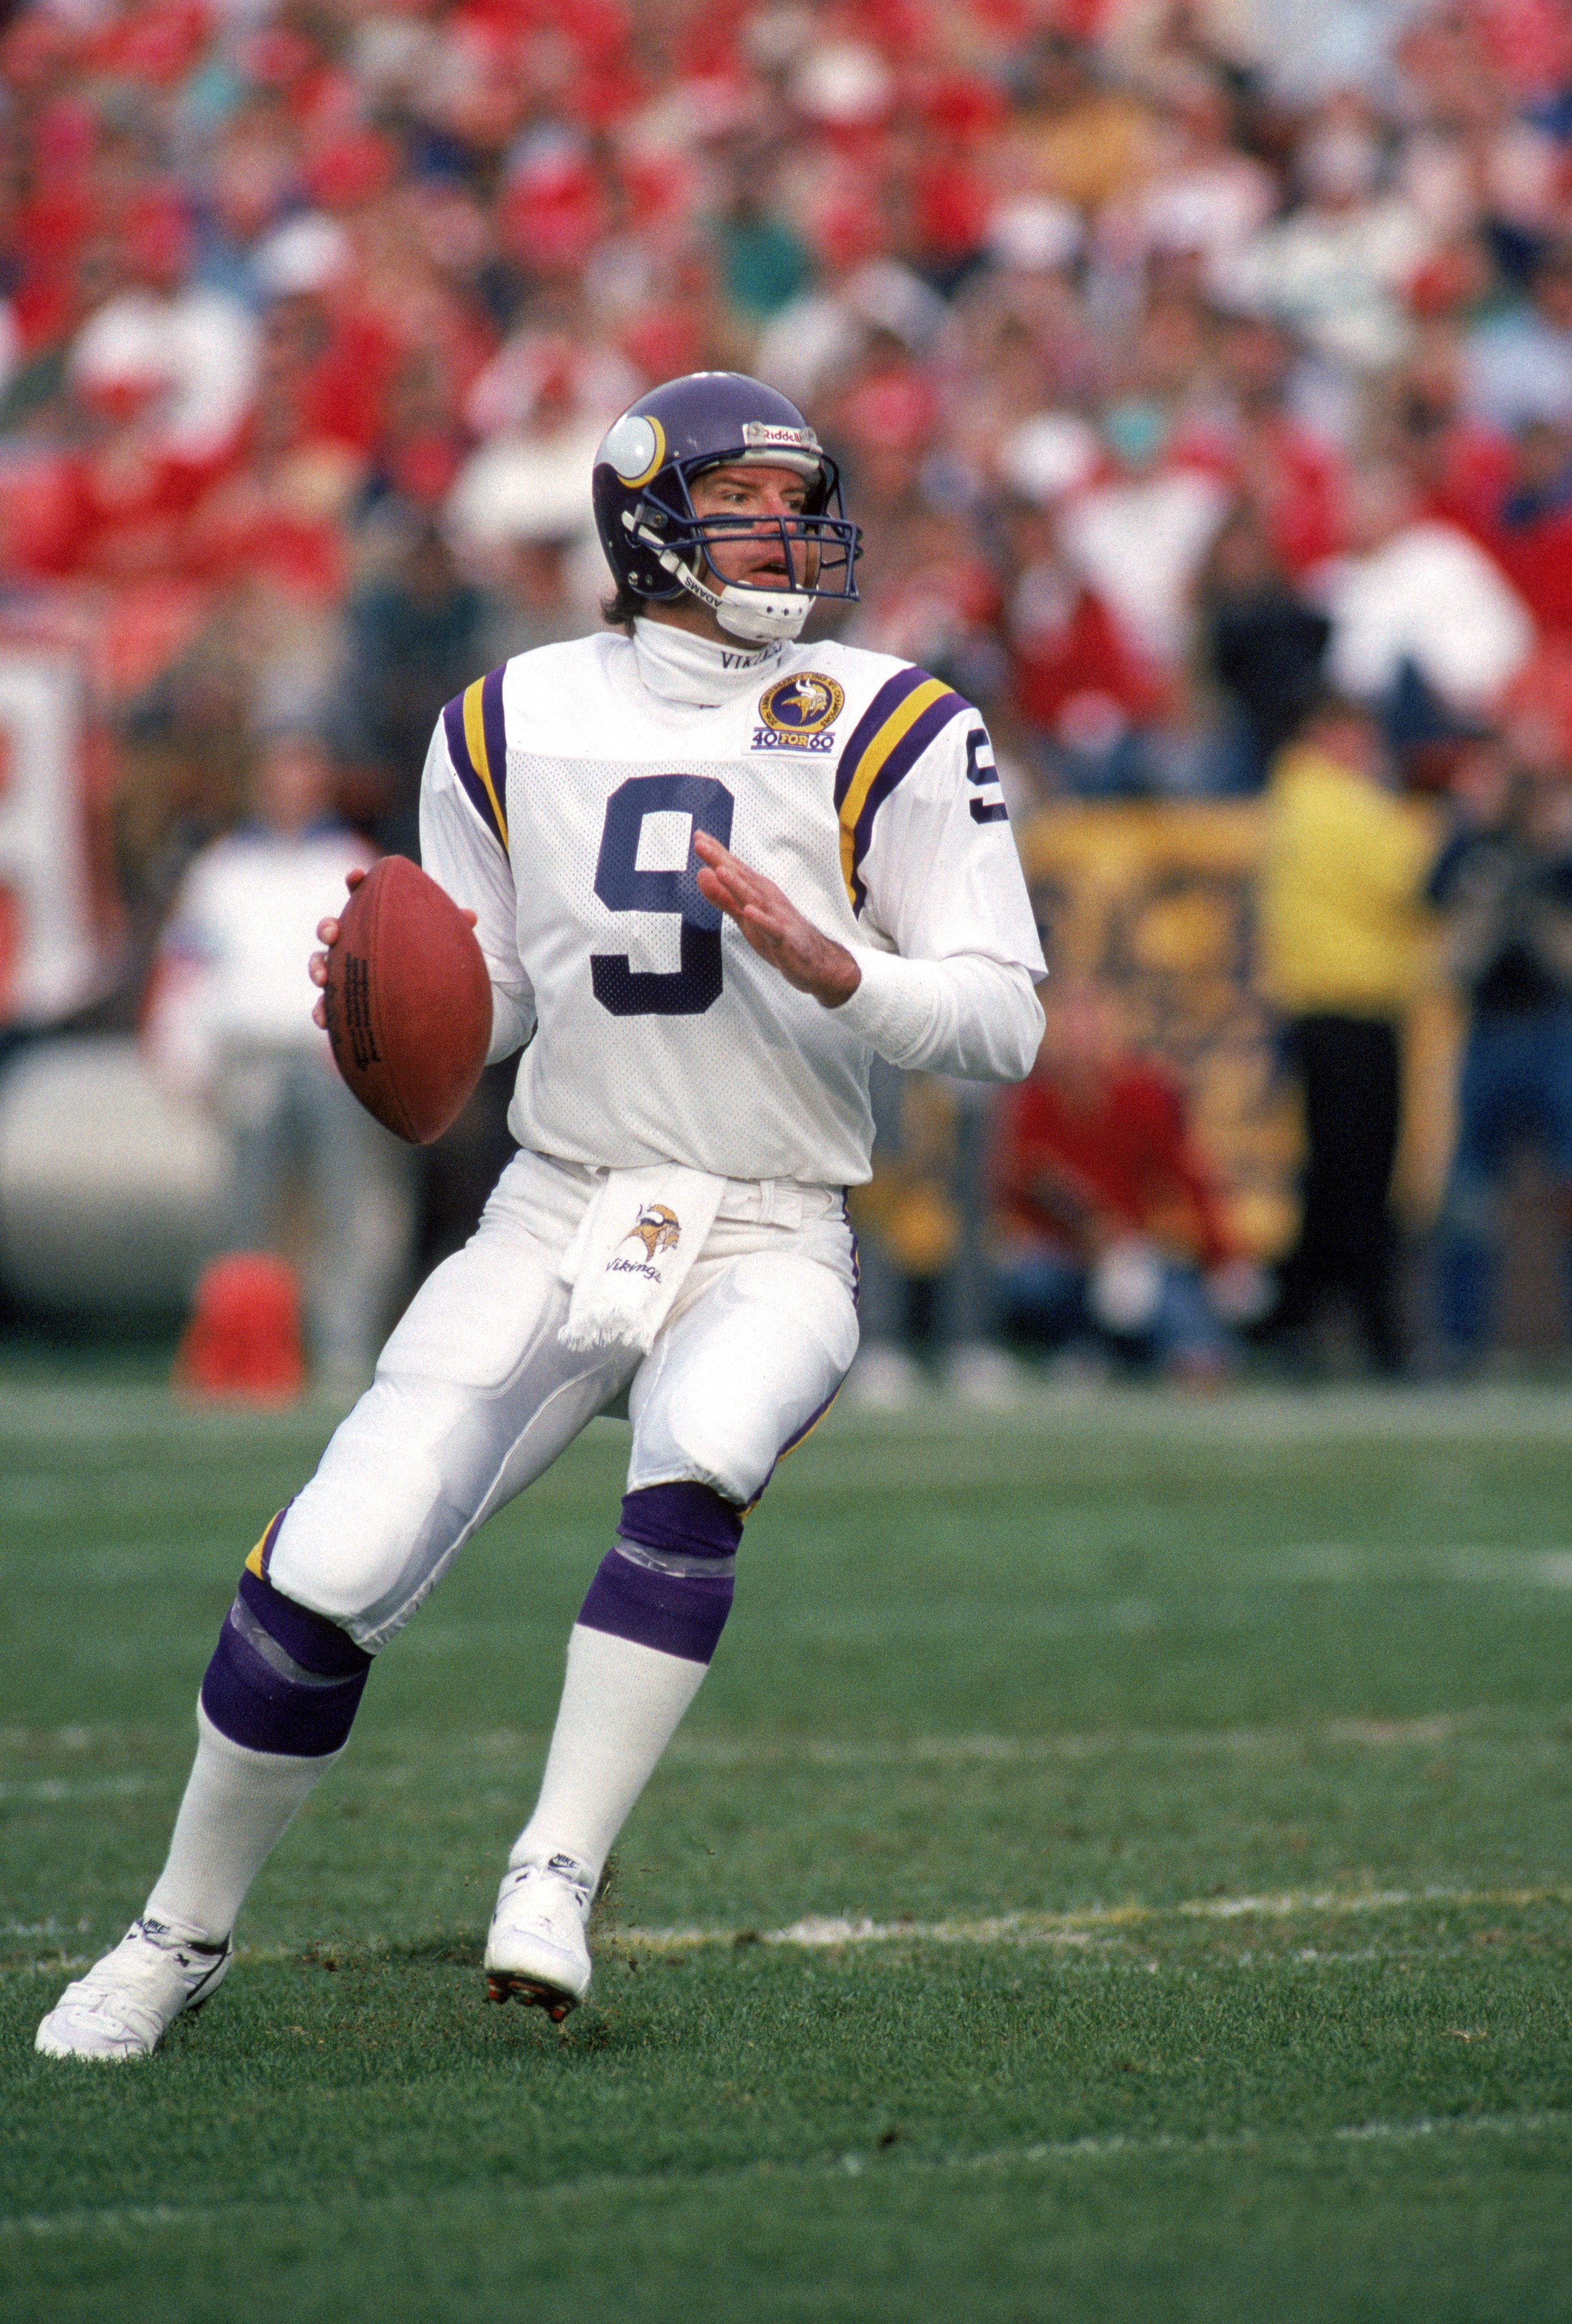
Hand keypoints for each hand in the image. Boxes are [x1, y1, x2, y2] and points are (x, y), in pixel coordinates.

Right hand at [309, 866, 476, 1028]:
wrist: (422, 1007)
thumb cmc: (429, 965)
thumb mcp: (442, 947)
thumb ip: (452, 930)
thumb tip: (470, 917)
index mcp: (375, 923)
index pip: (362, 896)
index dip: (356, 883)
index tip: (356, 875)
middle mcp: (354, 944)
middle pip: (332, 929)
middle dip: (327, 927)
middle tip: (334, 933)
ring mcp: (343, 971)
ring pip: (320, 963)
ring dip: (317, 968)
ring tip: (322, 978)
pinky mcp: (341, 1000)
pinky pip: (325, 1004)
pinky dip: (320, 1010)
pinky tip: (323, 1019)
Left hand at [692, 832, 859, 1007]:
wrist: (814, 960)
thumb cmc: (778, 933)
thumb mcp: (743, 915)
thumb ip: (722, 896)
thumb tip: (701, 874)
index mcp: (757, 890)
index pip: (734, 868)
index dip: (715, 853)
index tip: (698, 835)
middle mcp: (767, 897)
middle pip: (741, 876)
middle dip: (721, 860)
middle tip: (700, 842)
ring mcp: (776, 916)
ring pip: (754, 898)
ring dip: (737, 884)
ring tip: (720, 870)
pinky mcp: (784, 937)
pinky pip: (771, 928)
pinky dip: (761, 919)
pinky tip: (749, 911)